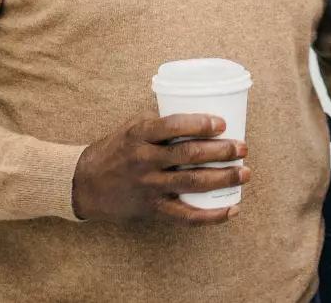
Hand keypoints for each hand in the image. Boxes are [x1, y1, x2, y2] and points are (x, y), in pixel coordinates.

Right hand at [72, 113, 248, 224]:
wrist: (85, 184)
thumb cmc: (115, 150)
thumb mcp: (131, 126)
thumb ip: (160, 121)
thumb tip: (197, 114)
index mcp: (140, 135)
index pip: (173, 126)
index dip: (200, 124)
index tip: (222, 123)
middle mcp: (145, 160)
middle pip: (189, 155)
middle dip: (221, 152)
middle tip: (242, 148)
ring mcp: (149, 187)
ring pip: (193, 184)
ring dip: (224, 178)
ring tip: (245, 173)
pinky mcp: (153, 209)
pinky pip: (186, 216)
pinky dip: (212, 215)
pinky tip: (232, 210)